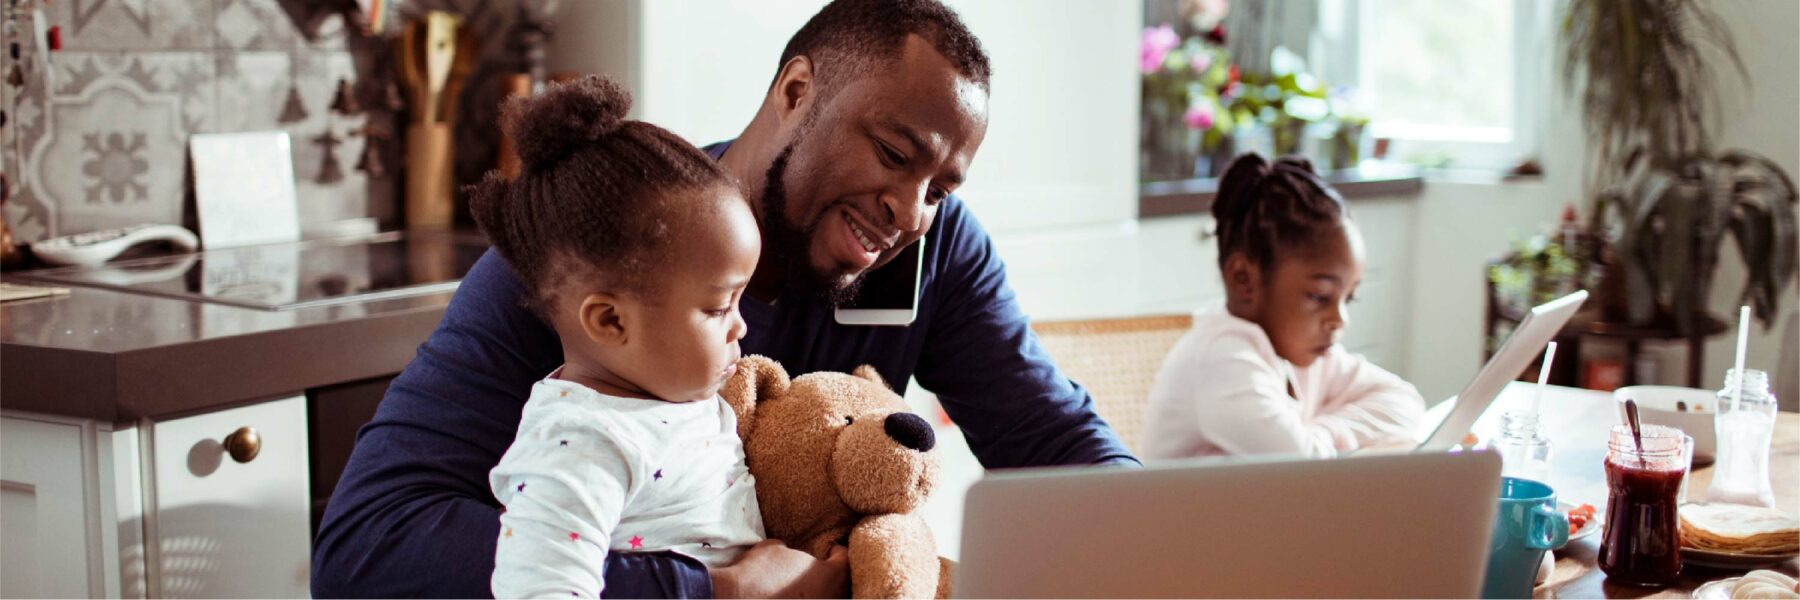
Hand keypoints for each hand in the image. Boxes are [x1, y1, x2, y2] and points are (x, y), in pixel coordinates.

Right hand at [711, 539, 848, 598]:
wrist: (737, 597)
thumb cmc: (758, 570)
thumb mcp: (775, 548)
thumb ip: (791, 550)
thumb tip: (788, 553)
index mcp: (830, 575)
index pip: (845, 561)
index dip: (838, 553)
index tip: (833, 550)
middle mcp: (830, 597)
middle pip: (842, 584)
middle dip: (834, 575)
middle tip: (824, 568)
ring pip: (828, 598)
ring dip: (821, 591)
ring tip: (808, 585)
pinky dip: (806, 598)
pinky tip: (793, 596)